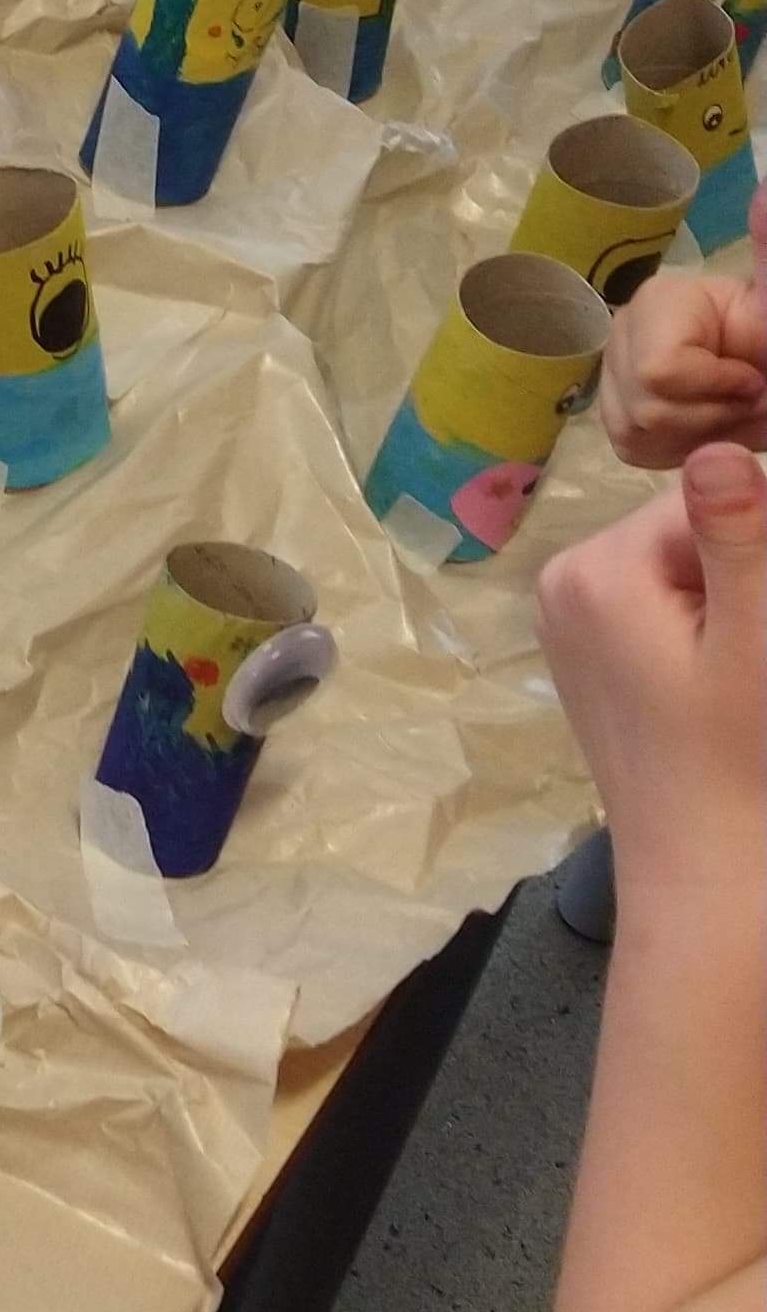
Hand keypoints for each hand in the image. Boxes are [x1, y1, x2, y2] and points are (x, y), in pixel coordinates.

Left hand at [535, 446, 766, 907]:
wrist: (700, 866)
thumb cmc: (738, 757)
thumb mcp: (755, 640)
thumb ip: (739, 539)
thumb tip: (720, 445)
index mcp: (597, 569)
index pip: (709, 498)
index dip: (761, 545)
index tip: (762, 619)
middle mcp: (564, 579)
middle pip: (688, 530)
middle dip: (745, 572)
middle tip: (750, 656)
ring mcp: (567, 615)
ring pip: (679, 564)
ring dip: (732, 600)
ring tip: (736, 674)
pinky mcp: (586, 649)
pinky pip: (658, 600)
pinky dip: (704, 625)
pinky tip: (719, 681)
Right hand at [599, 194, 766, 468]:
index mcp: (658, 302)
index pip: (661, 373)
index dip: (719, 388)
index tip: (754, 376)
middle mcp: (620, 332)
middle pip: (647, 410)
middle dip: (711, 415)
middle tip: (746, 397)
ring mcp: (610, 374)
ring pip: (638, 434)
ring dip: (699, 434)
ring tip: (729, 408)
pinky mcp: (614, 414)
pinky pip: (635, 447)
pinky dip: (680, 448)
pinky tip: (706, 423)